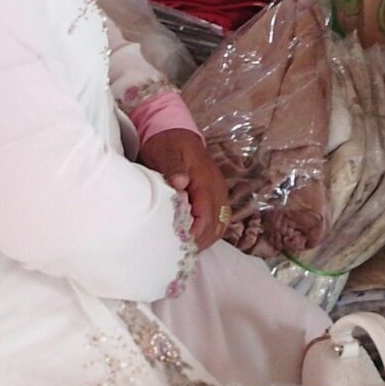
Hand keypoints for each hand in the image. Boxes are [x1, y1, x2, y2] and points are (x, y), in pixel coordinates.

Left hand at [139, 127, 229, 253]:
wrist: (174, 131)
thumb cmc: (167, 144)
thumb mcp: (165, 153)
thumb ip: (173, 169)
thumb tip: (181, 183)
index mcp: (205, 179)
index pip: (207, 215)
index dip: (196, 234)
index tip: (181, 246)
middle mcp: (216, 188)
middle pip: (217, 224)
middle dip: (201, 242)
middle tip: (181, 254)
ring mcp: (217, 191)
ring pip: (220, 224)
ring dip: (206, 239)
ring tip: (188, 250)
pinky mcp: (213, 195)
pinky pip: (218, 219)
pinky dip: (208, 232)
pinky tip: (194, 239)